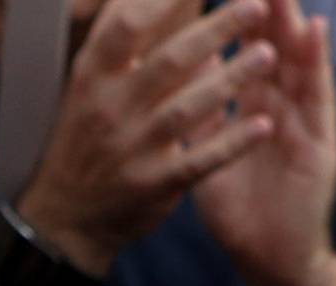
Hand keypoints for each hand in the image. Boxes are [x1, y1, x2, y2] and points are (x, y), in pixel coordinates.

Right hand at [15, 0, 277, 277]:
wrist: (68, 215)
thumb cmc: (88, 135)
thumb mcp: (90, 84)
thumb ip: (122, 42)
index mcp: (93, 73)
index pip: (129, 22)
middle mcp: (110, 107)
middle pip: (169, 60)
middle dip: (216, 29)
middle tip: (256, 6)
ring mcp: (132, 148)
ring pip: (187, 108)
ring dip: (232, 80)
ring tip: (267, 55)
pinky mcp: (153, 184)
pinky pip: (199, 161)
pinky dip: (232, 143)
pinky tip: (263, 125)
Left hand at [193, 0, 335, 285]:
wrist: (267, 264)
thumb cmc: (238, 216)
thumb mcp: (207, 158)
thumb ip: (199, 117)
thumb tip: (174, 74)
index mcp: (249, 109)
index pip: (241, 50)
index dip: (231, 15)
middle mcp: (278, 107)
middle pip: (271, 44)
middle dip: (264, 4)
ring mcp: (302, 123)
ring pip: (296, 61)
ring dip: (291, 19)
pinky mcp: (320, 145)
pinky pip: (319, 98)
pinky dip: (317, 64)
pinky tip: (315, 31)